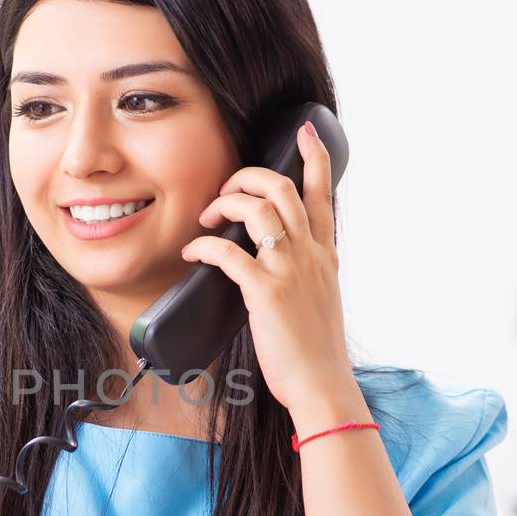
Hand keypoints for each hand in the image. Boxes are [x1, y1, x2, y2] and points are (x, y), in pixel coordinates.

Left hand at [180, 121, 353, 416]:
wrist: (322, 385)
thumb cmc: (314, 351)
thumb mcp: (320, 301)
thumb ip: (303, 275)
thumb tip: (273, 264)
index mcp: (325, 255)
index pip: (323, 193)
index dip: (314, 156)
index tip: (303, 130)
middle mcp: (310, 255)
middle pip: (283, 188)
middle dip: (248, 174)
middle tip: (226, 187)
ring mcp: (290, 270)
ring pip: (258, 209)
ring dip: (224, 203)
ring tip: (205, 218)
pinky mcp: (266, 292)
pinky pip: (229, 252)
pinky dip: (204, 245)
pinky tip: (191, 250)